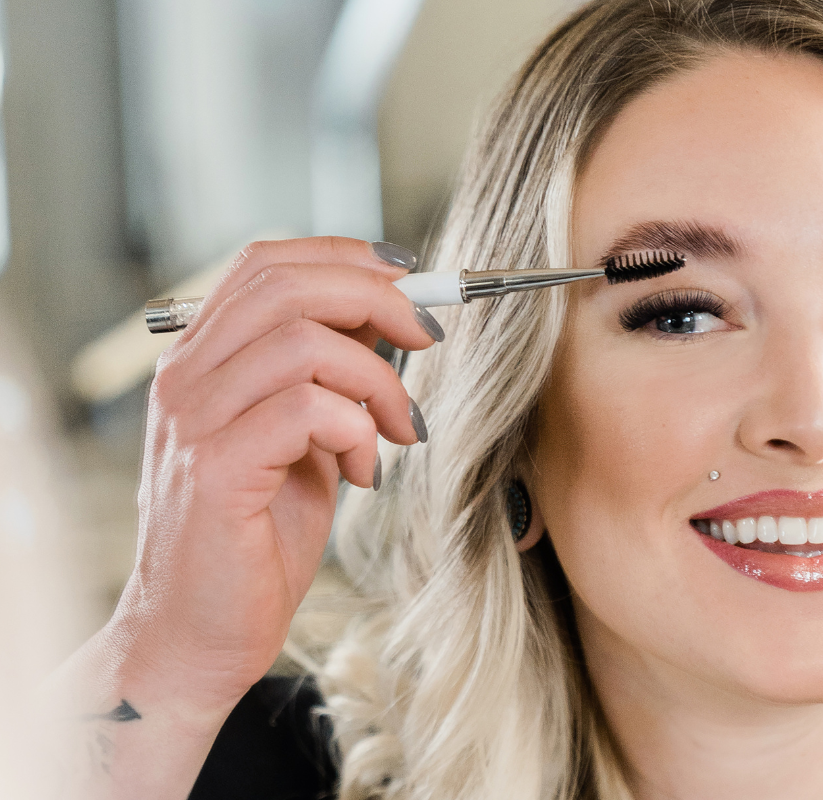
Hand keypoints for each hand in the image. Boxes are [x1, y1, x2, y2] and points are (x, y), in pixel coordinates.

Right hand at [109, 236, 437, 711]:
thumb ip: (330, 376)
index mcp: (203, 360)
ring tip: (401, 429)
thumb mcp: (305, 437)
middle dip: (376, 298)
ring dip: (378, 380)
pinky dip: (356, 431)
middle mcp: (186, 378)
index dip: (344, 255)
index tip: (408, 277)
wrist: (197, 634)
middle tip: (427, 339)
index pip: (265, 264)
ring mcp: (192, 420)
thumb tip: (389, 316)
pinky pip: (305, 409)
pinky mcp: (213, 469)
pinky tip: (363, 472)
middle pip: (285, 285)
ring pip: (302, 342)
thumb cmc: (257, 536)